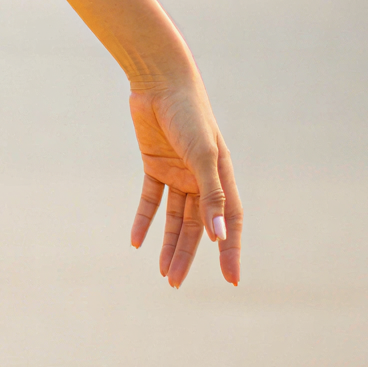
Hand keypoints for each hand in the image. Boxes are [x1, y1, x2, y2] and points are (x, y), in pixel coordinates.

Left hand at [128, 81, 240, 287]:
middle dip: (188, 254)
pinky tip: (135, 241)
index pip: (229, 222)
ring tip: (162, 273)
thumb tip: (220, 235)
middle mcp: (201, 178)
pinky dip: (144, 219)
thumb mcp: (202, 155)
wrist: (159, 82)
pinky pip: (150, 199)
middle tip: (176, 283)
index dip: (231, 250)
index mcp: (221, 176)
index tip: (232, 280)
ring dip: (168, 243)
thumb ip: (210, 194)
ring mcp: (177, 172)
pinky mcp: (153, 164)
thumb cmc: (188, 115)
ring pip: (174, 217)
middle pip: (197, 225)